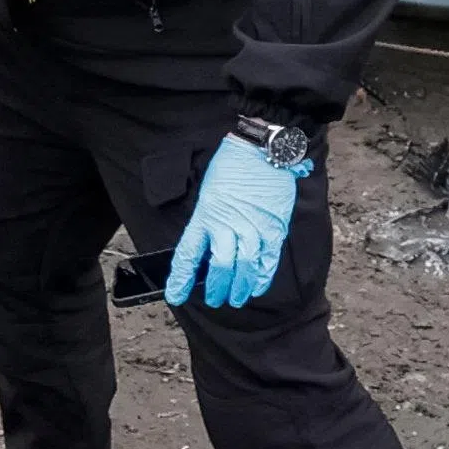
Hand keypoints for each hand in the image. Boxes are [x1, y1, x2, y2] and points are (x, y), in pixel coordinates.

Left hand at [161, 130, 308, 311]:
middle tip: (215, 299)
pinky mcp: (273, 229)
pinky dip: (261, 278)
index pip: (187, 256)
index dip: (180, 280)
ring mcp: (252, 229)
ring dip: (239, 288)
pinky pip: (267, 261)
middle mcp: (227, 226)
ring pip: (243, 269)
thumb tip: (205, 250)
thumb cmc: (231, 167)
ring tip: (236, 298)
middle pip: (219, 268)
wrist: (261, 150)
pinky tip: (256, 287)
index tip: (175, 296)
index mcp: (205, 216)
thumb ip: (206, 222)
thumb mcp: (207, 194)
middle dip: (215, 289)